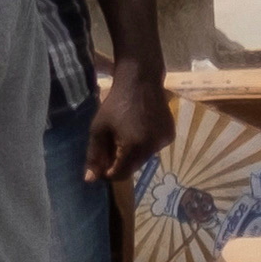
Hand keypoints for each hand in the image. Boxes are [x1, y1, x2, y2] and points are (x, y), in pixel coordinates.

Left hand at [86, 62, 165, 182]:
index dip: (108, 172)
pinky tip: (139, 129)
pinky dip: (144, 145)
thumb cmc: (116, 104)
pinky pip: (153, 148)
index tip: (100, 163)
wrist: (141, 82)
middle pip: (133, 167)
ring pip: (143, 158)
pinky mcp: (170, 135)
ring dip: (132, 153)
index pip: (120, 174)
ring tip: (125, 135)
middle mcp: (153, 147)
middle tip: (110, 145)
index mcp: (134, 146)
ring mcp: (164, 141)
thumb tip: (90, 179)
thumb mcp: (99, 129)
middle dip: (120, 161)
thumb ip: (94, 155)